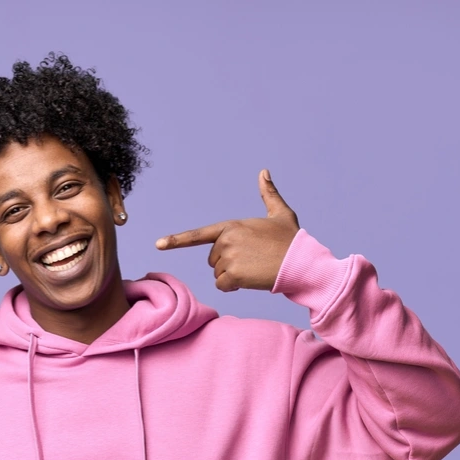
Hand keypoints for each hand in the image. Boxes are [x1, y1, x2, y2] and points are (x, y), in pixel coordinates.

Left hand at [155, 170, 299, 291]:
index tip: (158, 244)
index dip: (176, 241)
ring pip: (218, 274)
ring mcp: (228, 257)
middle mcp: (226, 240)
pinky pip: (222, 286)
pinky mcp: (233, 274)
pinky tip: (251, 280)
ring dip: (233, 276)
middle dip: (229, 263)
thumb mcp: (280, 214)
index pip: (198, 235)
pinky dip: (233, 287)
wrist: (302, 262)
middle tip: (253, 260)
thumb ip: (269, 194)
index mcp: (231, 226)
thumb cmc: (291, 240)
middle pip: (213, 260)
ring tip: (255, 268)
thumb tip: (263, 172)